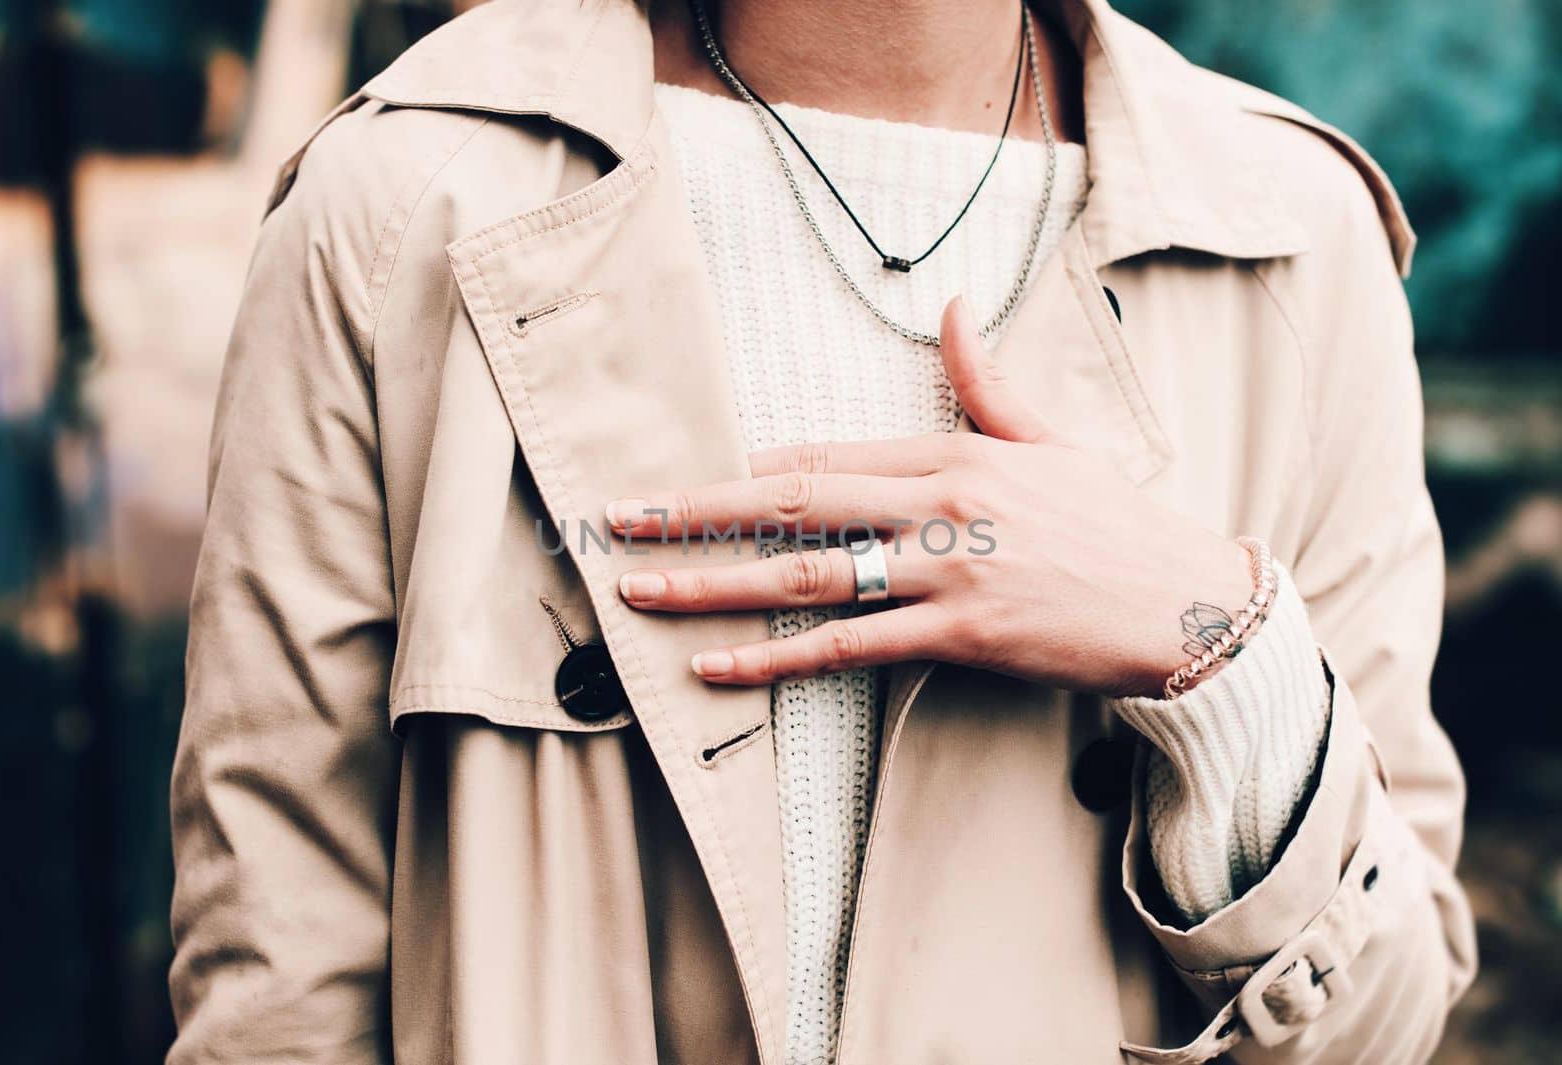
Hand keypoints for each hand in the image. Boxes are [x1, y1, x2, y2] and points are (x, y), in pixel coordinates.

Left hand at [609, 296, 1253, 697]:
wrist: (1187, 605)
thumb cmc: (1116, 523)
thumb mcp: (1051, 438)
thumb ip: (986, 381)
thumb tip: (954, 307)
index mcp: (956, 452)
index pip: (828, 454)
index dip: (748, 470)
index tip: (686, 478)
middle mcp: (940, 502)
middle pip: (795, 501)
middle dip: (699, 509)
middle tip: (622, 517)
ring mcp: (947, 569)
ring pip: (806, 574)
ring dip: (713, 583)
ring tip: (642, 590)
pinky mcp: (961, 634)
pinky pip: (848, 649)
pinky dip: (776, 661)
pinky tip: (718, 668)